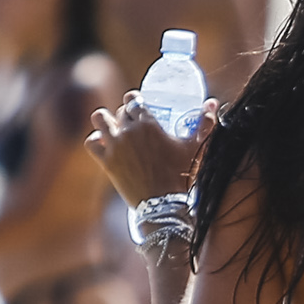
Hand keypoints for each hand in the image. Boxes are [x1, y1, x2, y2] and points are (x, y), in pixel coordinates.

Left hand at [83, 97, 208, 207]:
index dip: (135, 100)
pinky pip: (91, 143)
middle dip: (126, 113)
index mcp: (148, 123)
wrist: (163, 204)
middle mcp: (128, 130)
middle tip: (133, 122)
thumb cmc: (181, 174)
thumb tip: (212, 101)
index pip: (134, 99)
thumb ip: (206, 123)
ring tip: (113, 126)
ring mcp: (115, 145)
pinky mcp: (106, 162)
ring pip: (100, 118)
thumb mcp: (195, 147)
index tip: (139, 105)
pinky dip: (95, 140)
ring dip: (105, 119)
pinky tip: (102, 142)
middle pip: (120, 110)